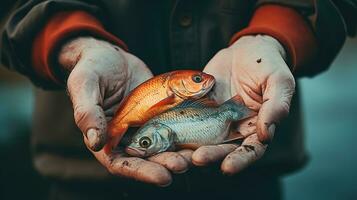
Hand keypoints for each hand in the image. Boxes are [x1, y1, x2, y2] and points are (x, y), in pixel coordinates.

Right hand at [60, 37, 190, 185]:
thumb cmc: (91, 69)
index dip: (142, 173)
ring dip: (179, 152)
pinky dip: (186, 131)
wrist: (110, 55)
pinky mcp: (159, 114)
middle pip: (147, 159)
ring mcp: (145, 126)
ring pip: (163, 145)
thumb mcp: (85, 85)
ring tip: (196, 155)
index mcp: (105, 137)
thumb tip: (95, 142)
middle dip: (165, 163)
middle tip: (183, 164)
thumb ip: (87, 113)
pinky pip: (173, 124)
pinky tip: (200, 135)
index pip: (121, 164)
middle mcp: (127, 136)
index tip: (162, 177)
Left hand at [191, 35, 294, 173]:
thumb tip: (267, 133)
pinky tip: (168, 133)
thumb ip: (277, 105)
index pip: (251, 150)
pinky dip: (178, 128)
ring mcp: (215, 119)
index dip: (240, 160)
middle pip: (223, 148)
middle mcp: (235, 128)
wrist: (245, 50)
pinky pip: (187, 119)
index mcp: (257, 127)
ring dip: (192, 148)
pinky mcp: (199, 108)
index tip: (227, 168)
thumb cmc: (268, 65)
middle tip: (198, 159)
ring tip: (181, 154)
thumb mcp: (279, 81)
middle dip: (211, 155)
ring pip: (203, 138)